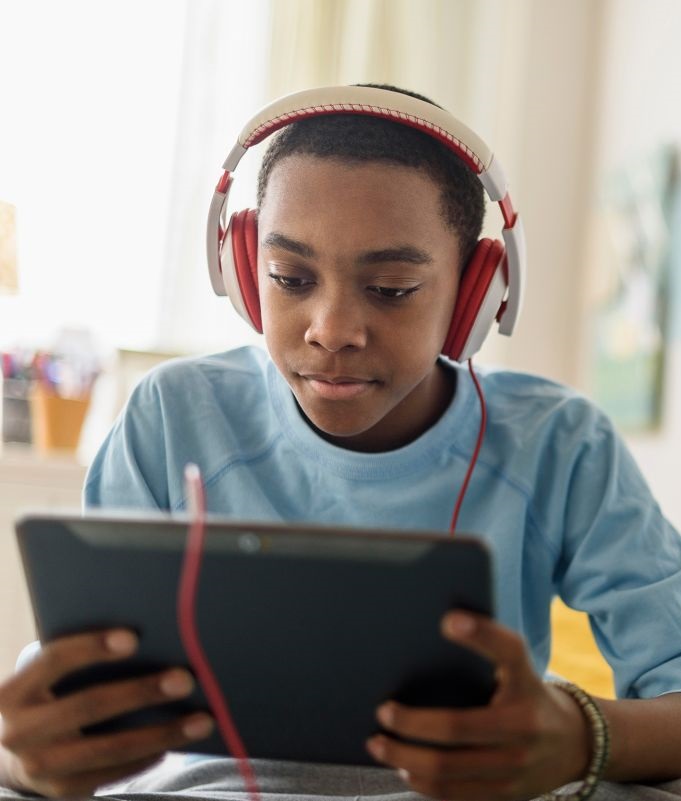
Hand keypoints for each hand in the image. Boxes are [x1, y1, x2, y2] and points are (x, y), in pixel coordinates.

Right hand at [0, 629, 213, 797]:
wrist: (19, 754)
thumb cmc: (52, 696)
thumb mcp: (49, 679)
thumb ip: (80, 662)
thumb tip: (151, 637)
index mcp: (16, 690)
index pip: (53, 660)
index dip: (92, 647)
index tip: (134, 638)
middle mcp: (19, 731)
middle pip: (89, 705)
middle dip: (142, 691)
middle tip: (186, 679)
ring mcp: (39, 766)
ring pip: (110, 748)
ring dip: (162, 733)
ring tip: (202, 721)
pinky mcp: (62, 791)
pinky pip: (114, 773)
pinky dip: (148, 756)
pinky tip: (174, 742)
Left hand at [366, 611, 590, 800]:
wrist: (576, 743)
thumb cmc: (528, 694)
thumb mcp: (519, 668)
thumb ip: (488, 651)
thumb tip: (436, 630)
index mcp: (526, 683)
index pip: (506, 651)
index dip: (480, 634)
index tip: (447, 620)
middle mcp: (525, 727)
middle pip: (457, 728)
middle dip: (411, 722)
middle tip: (382, 712)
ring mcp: (516, 768)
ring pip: (449, 770)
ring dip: (405, 758)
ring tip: (379, 744)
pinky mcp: (507, 795)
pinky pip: (456, 795)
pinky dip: (424, 783)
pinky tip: (405, 769)